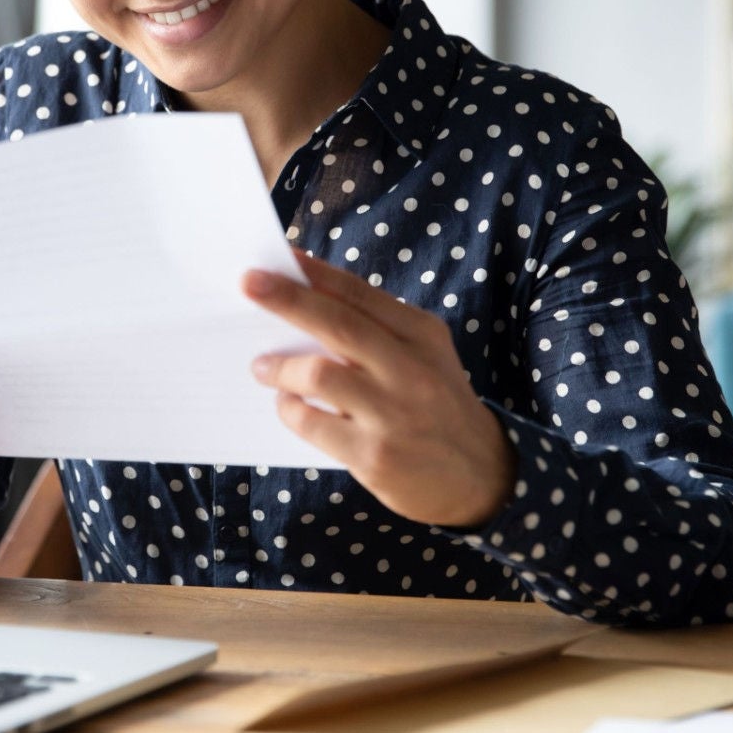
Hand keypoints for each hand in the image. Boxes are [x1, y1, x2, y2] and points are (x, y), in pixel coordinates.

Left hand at [243, 250, 515, 528]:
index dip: (315, 272)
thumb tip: (302, 303)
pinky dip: (290, 409)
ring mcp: (393, 414)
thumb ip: (375, 330)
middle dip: (287, 299)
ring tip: (261, 367)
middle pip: (338, 324)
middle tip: (249, 284)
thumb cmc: (435, 404)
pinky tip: (287, 405)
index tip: (279, 256)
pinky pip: (313, 424)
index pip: (359, 293)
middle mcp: (411, 370)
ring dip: (279, 367)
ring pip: (319, 375)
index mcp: (421, 334)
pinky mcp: (375, 456)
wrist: (483, 476)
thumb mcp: (424, 355)